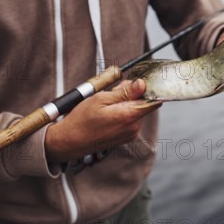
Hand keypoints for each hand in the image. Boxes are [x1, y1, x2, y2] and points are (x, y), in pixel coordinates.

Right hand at [44, 79, 160, 162]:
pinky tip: (107, 114)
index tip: (138, 82)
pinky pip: (130, 119)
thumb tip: (141, 84)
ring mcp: (131, 133)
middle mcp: (134, 127)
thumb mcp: (101, 98)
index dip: (147, 88)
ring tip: (106, 105)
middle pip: (143, 103)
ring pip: (136, 110)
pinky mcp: (126, 137)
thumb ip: (125, 92)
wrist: (70, 141)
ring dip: (125, 103)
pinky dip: (122, 113)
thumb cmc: (82, 120)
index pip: (153, 100)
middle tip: (112, 93)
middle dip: (131, 94)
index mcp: (129, 116)